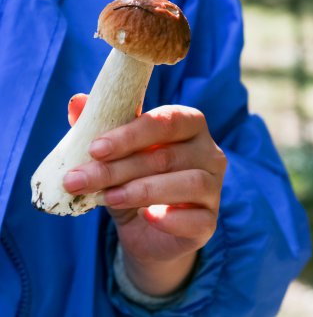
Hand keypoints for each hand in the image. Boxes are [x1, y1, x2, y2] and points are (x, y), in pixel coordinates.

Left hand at [64, 94, 226, 294]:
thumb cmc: (134, 182)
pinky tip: (144, 217)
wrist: (147, 230)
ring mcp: (214, 187)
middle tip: (80, 179)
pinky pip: (197, 218)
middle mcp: (209, 152)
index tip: (95, 149)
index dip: (132, 133)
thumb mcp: (115, 156)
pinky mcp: (210, 220)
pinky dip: (168, 218)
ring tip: (108, 198)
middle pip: (168, 155)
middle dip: (120, 168)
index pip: (168, 121)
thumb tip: (77, 101)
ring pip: (189, 182)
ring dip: (142, 190)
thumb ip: (102, 128)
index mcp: (190, 126)